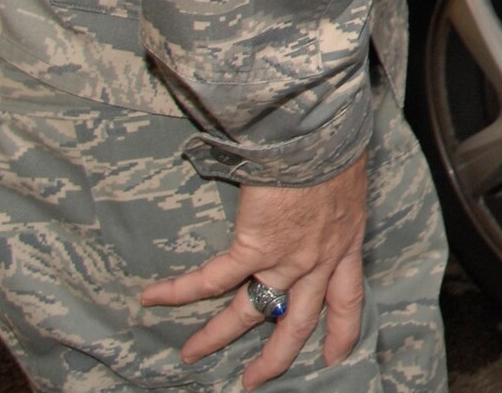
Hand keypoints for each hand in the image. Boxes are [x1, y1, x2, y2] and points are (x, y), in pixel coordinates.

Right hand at [140, 154, 368, 389]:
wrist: (322, 134)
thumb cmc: (336, 143)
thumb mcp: (347, 178)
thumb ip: (332, 198)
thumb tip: (319, 187)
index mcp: (346, 243)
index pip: (348, 298)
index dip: (342, 331)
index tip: (335, 355)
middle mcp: (320, 260)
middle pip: (298, 323)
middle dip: (277, 357)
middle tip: (256, 380)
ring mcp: (287, 258)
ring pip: (249, 312)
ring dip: (216, 335)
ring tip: (190, 353)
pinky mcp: (254, 246)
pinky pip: (211, 279)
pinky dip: (180, 290)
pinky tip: (153, 297)